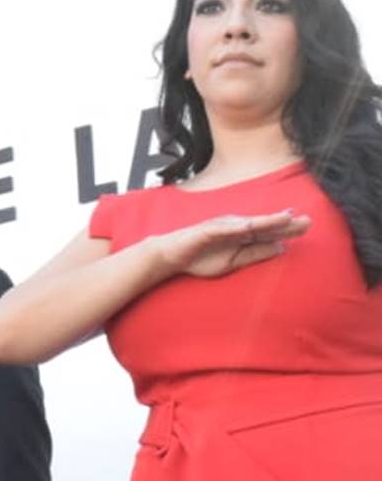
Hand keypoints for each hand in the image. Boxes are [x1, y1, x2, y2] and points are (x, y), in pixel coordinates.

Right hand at [146, 210, 309, 280]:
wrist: (172, 257)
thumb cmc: (202, 259)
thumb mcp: (235, 261)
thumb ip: (256, 254)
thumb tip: (281, 248)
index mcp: (243, 235)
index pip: (269, 231)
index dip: (287, 229)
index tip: (307, 226)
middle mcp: (235, 227)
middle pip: (264, 224)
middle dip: (285, 222)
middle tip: (309, 221)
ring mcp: (222, 226)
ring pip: (249, 223)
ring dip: (266, 220)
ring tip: (286, 218)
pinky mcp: (207, 230)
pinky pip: (224, 228)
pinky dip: (237, 226)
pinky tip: (251, 226)